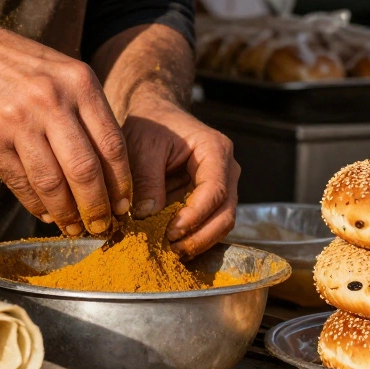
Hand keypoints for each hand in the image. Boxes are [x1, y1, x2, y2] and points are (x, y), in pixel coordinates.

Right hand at [0, 21, 132, 236]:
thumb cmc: (16, 65)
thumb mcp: (61, 72)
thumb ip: (85, 110)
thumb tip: (109, 169)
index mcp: (79, 82)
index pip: (112, 144)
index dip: (121, 182)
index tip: (124, 204)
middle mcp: (51, 100)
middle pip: (85, 169)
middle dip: (97, 206)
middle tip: (102, 226)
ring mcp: (18, 120)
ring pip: (52, 182)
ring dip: (66, 213)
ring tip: (74, 227)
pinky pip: (20, 182)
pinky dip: (36, 204)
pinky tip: (46, 213)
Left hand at [121, 96, 238, 256]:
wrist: (156, 117)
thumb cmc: (152, 125)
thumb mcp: (143, 146)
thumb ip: (146, 180)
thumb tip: (147, 216)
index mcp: (216, 150)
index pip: (215, 191)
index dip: (195, 216)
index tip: (170, 233)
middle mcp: (227, 170)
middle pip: (225, 213)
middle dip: (200, 237)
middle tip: (171, 250)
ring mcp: (222, 187)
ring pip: (220, 224)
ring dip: (196, 241)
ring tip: (168, 251)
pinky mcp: (210, 200)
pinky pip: (208, 224)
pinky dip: (191, 237)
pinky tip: (170, 246)